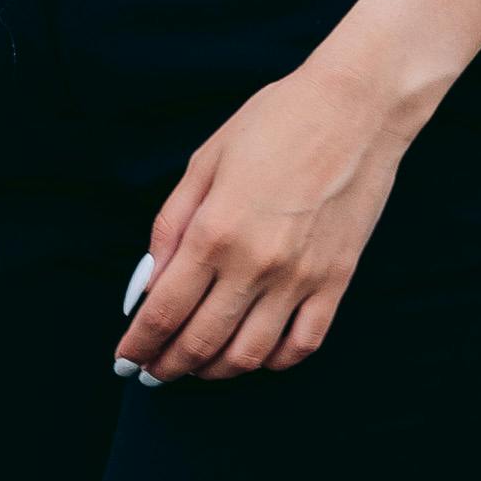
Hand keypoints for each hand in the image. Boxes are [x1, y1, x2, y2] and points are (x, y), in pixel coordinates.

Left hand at [117, 63, 410, 383]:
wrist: (355, 108)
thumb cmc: (275, 122)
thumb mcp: (205, 161)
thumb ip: (171, 224)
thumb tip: (149, 281)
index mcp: (214, 230)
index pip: (164, 310)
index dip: (139, 344)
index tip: (125, 359)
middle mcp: (255, 263)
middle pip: (201, 341)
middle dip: (168, 365)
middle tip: (153, 372)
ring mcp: (300, 278)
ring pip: (249, 355)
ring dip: (215, 372)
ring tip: (197, 369)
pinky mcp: (336, 281)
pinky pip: (302, 344)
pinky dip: (273, 362)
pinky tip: (255, 355)